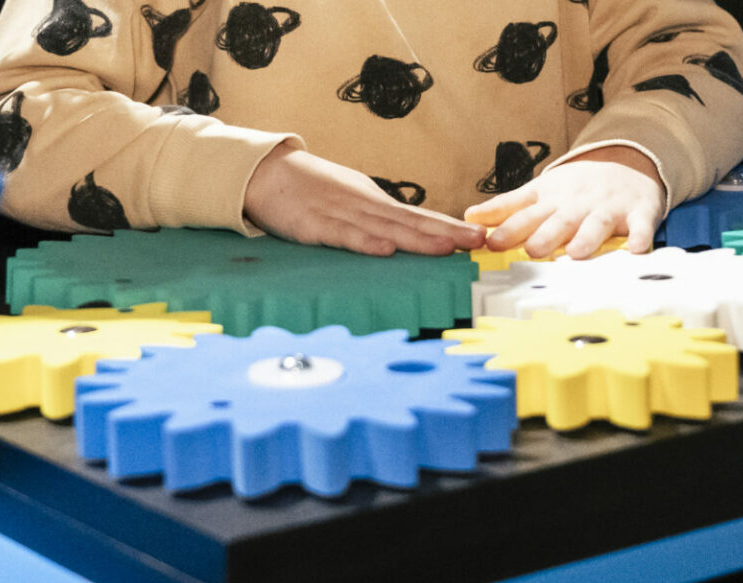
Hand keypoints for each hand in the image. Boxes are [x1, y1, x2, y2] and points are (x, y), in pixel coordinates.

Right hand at [244, 144, 485, 255]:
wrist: (262, 172)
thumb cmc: (307, 189)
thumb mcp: (348, 200)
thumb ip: (375, 219)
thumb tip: (407, 238)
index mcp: (373, 200)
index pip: (418, 216)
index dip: (448, 227)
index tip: (479, 237)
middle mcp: (363, 204)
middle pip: (411, 220)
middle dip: (447, 232)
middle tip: (479, 241)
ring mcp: (340, 213)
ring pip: (385, 228)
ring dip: (417, 238)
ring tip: (448, 246)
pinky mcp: (313, 225)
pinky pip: (343, 235)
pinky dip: (365, 242)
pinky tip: (385, 250)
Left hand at [464, 145, 661, 259]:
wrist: (627, 164)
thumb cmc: (577, 187)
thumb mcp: (540, 191)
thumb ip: (507, 207)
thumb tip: (469, 218)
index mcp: (552, 199)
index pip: (527, 213)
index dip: (508, 227)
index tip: (489, 242)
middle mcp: (578, 204)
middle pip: (560, 220)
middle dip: (546, 235)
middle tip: (532, 250)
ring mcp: (609, 208)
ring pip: (597, 223)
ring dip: (588, 237)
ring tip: (578, 253)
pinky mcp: (638, 212)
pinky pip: (641, 226)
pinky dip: (641, 237)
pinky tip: (638, 249)